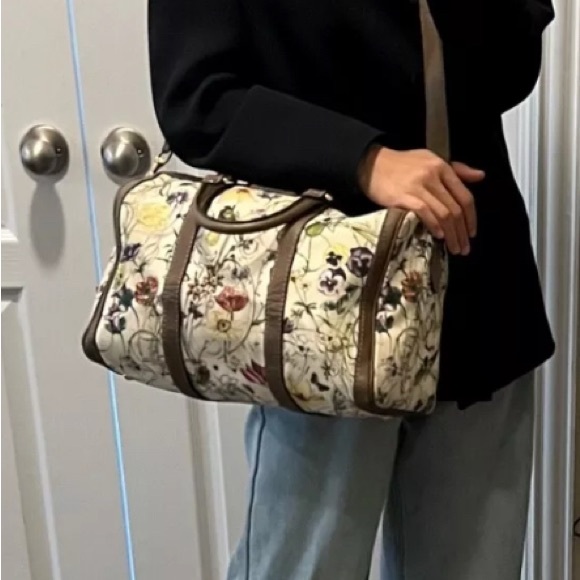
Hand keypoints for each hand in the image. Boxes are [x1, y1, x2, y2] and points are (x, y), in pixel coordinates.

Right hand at [359, 146, 484, 254]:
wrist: (372, 165)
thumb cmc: (402, 165)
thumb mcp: (431, 160)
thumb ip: (456, 170)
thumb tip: (481, 176)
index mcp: (442, 167)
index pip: (465, 195)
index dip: (472, 217)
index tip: (472, 233)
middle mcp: (433, 175)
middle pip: (455, 208)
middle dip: (462, 232)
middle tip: (464, 248)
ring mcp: (418, 186)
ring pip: (443, 214)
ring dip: (451, 234)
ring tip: (453, 248)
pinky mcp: (403, 196)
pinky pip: (425, 212)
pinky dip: (434, 226)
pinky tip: (439, 236)